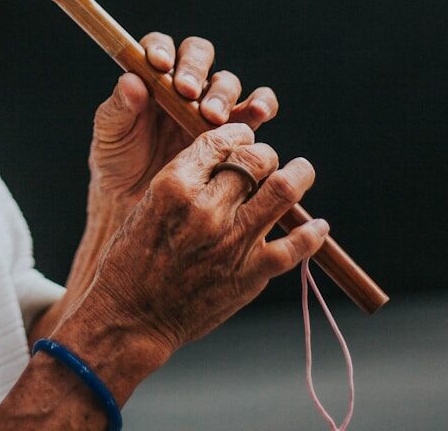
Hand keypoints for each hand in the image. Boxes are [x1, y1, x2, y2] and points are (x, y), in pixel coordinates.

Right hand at [87, 123, 327, 363]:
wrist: (131, 315)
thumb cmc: (132, 257)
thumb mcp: (149, 204)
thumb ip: (188, 180)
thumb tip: (227, 161)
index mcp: (175, 185)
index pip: (220, 140)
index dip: (237, 133)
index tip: (243, 137)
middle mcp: (207, 207)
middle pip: (255, 159)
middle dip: (264, 153)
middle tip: (265, 160)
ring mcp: (232, 240)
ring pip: (283, 190)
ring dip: (298, 175)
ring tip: (301, 171)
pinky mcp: (250, 273)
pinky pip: (295, 246)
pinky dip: (312, 232)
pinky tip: (317, 226)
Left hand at [89, 34, 277, 206]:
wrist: (139, 201)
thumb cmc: (118, 161)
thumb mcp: (109, 135)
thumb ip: (118, 108)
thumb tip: (131, 80)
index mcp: (150, 76)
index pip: (160, 46)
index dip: (161, 49)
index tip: (159, 65)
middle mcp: (184, 84)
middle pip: (198, 55)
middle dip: (194, 69)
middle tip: (188, 94)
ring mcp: (211, 104)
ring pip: (226, 81)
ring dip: (222, 94)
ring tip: (212, 118)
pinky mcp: (236, 129)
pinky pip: (257, 106)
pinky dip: (261, 104)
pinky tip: (258, 112)